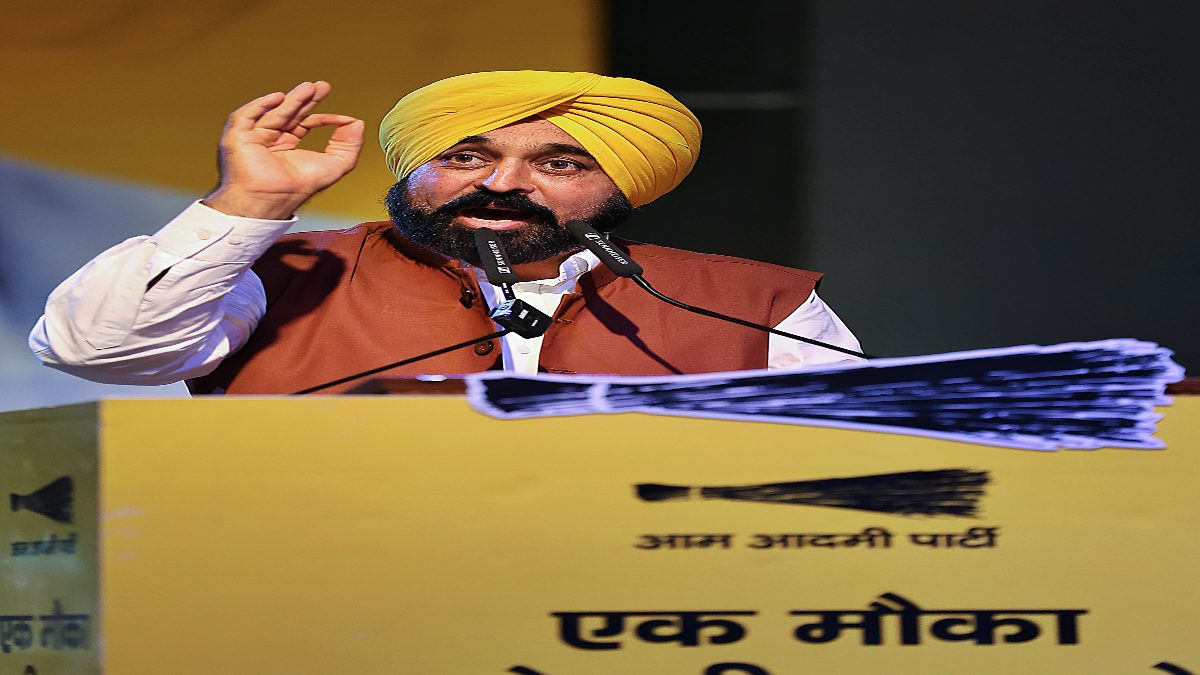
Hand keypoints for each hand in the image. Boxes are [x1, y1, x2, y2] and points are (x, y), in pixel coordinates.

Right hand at [204, 81, 364, 218]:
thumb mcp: (335, 166)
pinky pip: (246, 115)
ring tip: (309, 88)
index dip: (323, 118)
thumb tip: (357, 123)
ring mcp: (253, 137)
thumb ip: (349, 146)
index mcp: (287, 147)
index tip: (342, 117)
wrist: (272, 200)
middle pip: (288, 113)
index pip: (304, 124)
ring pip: (273, 112)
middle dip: (305, 99)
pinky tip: (279, 97)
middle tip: (322, 86)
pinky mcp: (238, 137)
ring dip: (291, 99)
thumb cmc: (299, 188)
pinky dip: (261, 105)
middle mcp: (270, 140)